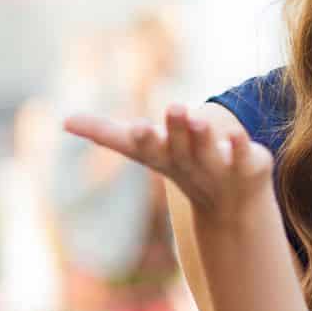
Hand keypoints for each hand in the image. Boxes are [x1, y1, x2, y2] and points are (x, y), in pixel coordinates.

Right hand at [63, 104, 271, 223]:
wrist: (230, 204)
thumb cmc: (180, 163)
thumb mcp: (144, 149)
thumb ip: (105, 133)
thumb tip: (62, 121)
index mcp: (163, 155)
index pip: (148, 148)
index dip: (143, 139)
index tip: (138, 126)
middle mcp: (189, 163)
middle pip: (181, 145)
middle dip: (177, 128)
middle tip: (175, 106)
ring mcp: (220, 168)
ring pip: (210, 151)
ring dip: (205, 136)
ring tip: (200, 116)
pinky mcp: (249, 166)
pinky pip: (245, 156)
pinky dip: (242, 147)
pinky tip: (240, 134)